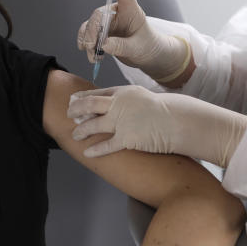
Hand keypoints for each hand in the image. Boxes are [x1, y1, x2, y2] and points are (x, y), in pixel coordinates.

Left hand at [67, 85, 246, 166]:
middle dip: (76, 110)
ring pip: (93, 125)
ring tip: (74, 135)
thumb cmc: (165, 110)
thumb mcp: (144, 97)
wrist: (178, 121)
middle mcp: (119, 105)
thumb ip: (128, 100)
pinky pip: (106, 145)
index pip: (97, 93)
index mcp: (123, 93)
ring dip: (81, 131)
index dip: (82, 97)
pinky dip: (95, 150)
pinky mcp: (126, 138)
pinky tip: (87, 153)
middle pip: (89, 105)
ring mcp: (121, 121)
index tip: (73, 99)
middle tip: (69, 114)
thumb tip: (117, 105)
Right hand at [77, 0, 188, 81]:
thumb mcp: (137, 48)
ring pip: (90, 26)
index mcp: (131, 10)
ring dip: (88, 41)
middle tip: (92, 48)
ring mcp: (108, 22)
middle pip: (98, 16)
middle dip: (93, 32)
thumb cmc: (147, 46)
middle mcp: (117, 13)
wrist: (146, 55)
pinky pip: (87, 34)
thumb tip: (104, 45)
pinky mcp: (101, 32)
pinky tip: (93, 56)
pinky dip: (86, 45)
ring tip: (93, 57)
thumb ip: (121, 46)